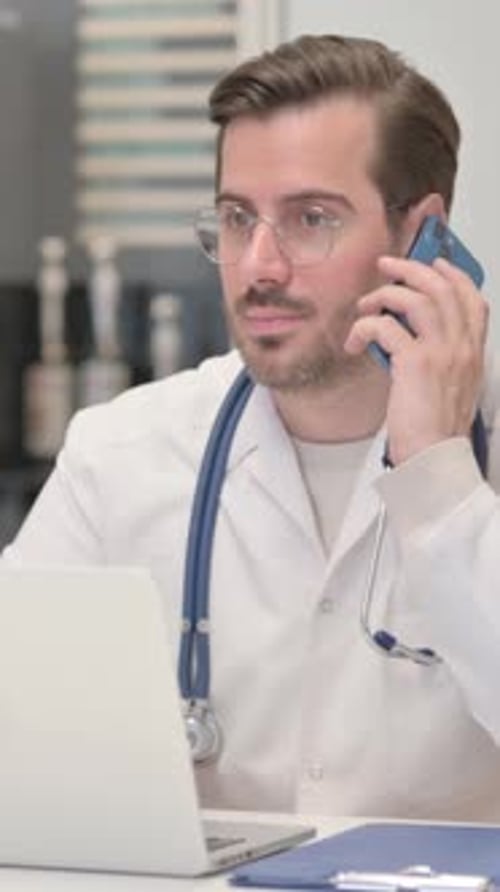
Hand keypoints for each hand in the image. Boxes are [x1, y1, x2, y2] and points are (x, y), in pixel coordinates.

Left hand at [344, 254, 488, 465]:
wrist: (434, 458)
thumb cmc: (436, 431)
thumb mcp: (451, 389)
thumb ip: (441, 359)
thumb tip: (408, 337)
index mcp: (473, 353)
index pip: (473, 300)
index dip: (452, 275)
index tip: (434, 263)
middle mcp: (462, 347)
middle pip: (442, 287)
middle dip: (412, 269)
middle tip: (387, 266)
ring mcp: (441, 352)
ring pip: (415, 298)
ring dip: (384, 294)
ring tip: (366, 304)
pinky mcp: (415, 363)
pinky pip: (384, 327)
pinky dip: (364, 328)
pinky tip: (354, 342)